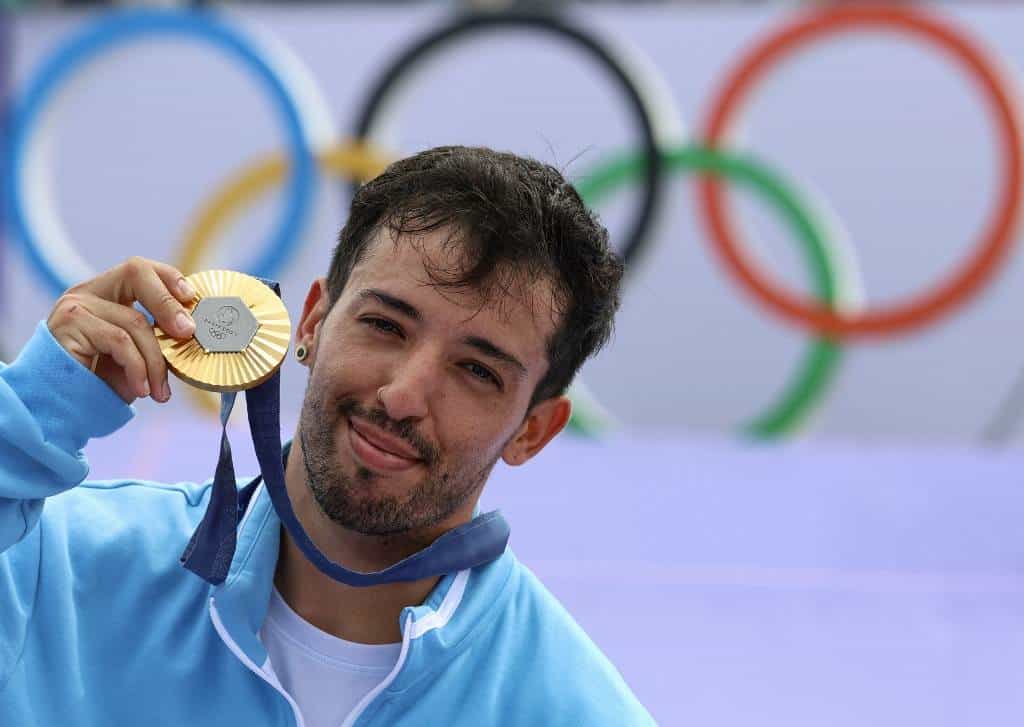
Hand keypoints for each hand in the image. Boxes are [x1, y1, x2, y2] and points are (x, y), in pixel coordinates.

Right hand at [46, 257, 196, 402]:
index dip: (168, 277)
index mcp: (105, 293)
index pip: (139, 269)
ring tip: (160, 391)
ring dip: (155, 362)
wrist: (57, 407)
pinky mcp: (69, 325)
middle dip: (168, 303)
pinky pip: (119, 340)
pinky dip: (137, 367)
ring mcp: (76, 306)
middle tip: (188, 333)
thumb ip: (156, 338)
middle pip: (135, 273)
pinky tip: (141, 390)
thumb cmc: (99, 382)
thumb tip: (192, 332)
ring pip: (134, 321)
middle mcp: (87, 292)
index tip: (192, 298)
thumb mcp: (135, 356)